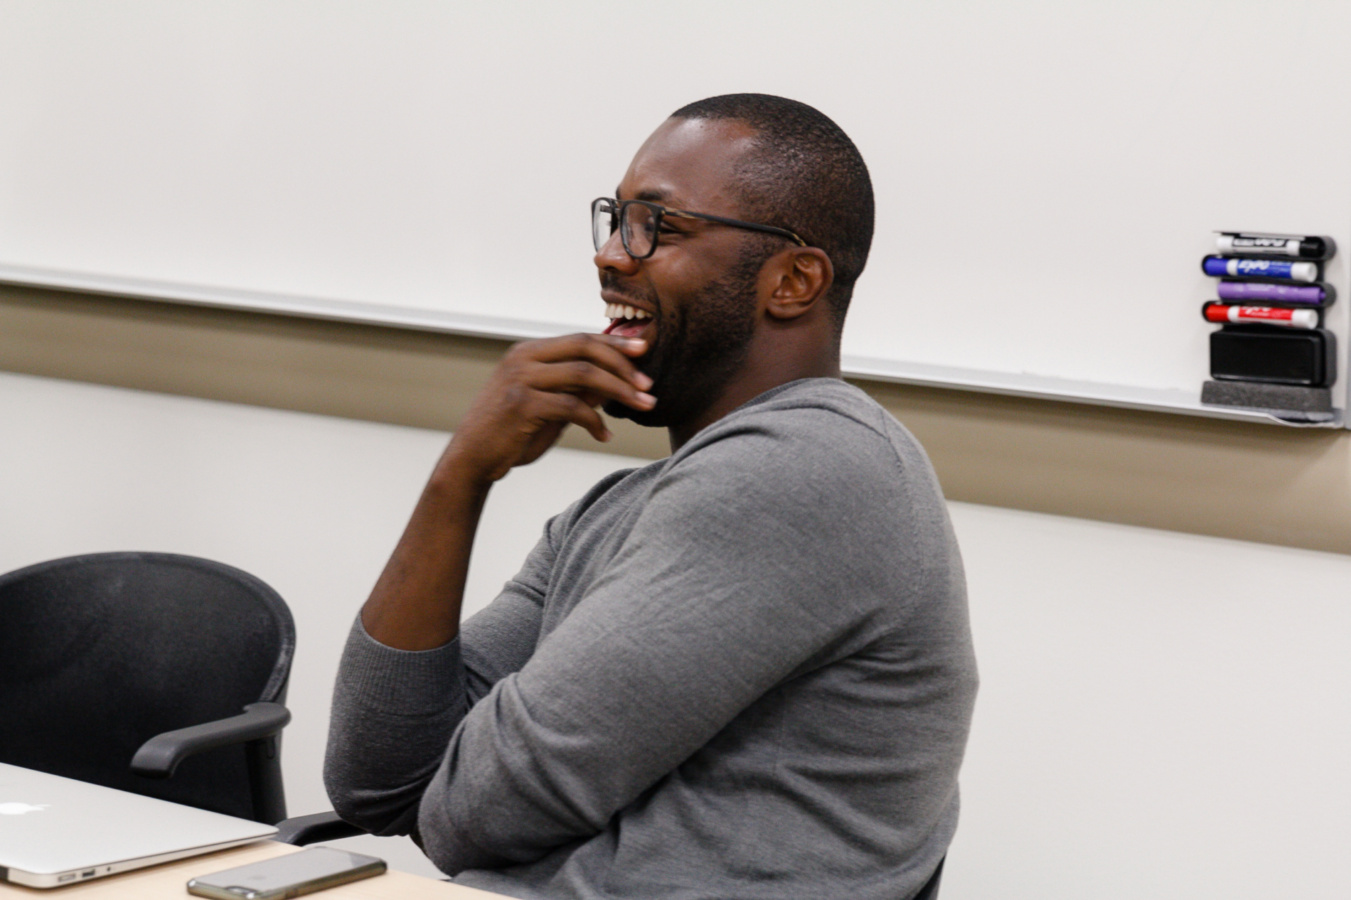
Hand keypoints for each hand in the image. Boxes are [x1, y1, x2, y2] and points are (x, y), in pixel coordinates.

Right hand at [442, 333, 654, 484]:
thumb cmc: (511, 431)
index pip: (580, 339)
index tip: (644, 350)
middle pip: (585, 348)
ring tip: (642, 406)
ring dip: (620, 391)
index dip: (614, 343)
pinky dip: (595, 422)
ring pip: (584, 374)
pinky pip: (572, 407)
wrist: (472, 459)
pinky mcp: (522, 404)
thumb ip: (575, 389)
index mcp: (529, 352)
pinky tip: (605, 435)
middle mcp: (523, 358)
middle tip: (648, 385)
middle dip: (623, 365)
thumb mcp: (547, 404)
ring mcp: (521, 379)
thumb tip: (616, 380)